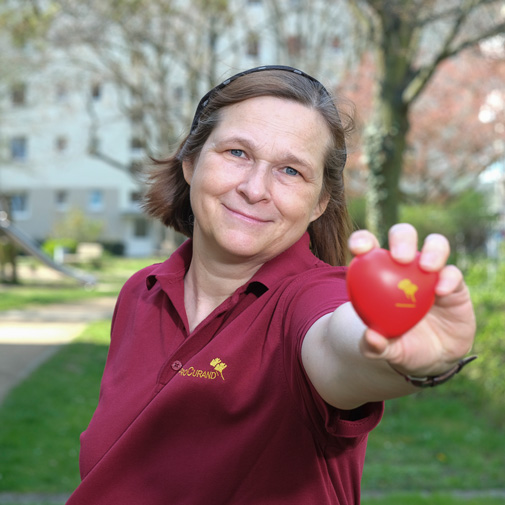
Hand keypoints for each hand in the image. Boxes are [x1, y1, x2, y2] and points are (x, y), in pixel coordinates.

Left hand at [348, 223, 475, 376]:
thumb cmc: (400, 345)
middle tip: (399, 258)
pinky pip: (453, 274)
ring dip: (432, 250)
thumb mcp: (385, 350)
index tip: (358, 249)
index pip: (368, 247)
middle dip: (401, 239)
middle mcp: (406, 265)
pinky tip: (441, 291)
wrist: (431, 358)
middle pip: (403, 236)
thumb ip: (374, 346)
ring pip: (435, 245)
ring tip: (426, 268)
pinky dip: (448, 278)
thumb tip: (371, 338)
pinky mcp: (454, 284)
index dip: (362, 240)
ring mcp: (431, 272)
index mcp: (378, 271)